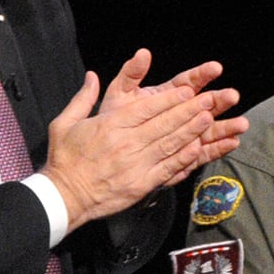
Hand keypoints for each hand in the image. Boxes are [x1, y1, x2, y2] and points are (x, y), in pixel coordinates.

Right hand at [40, 53, 236, 224]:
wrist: (64, 197)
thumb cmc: (64, 159)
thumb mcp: (64, 123)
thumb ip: (83, 98)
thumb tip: (92, 76)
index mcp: (110, 125)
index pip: (146, 108)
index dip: (170, 99)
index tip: (187, 90)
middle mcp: (126, 143)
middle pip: (164, 123)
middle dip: (188, 110)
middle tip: (209, 99)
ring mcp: (136, 165)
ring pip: (170, 144)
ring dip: (192, 130)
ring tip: (210, 118)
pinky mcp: (141, 184)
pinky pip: (168, 169)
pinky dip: (184, 158)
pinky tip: (198, 148)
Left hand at [102, 53, 250, 183]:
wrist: (107, 153)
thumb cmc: (113, 121)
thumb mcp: (119, 95)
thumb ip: (131, 74)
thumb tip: (143, 53)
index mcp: (166, 96)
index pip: (187, 82)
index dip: (202, 74)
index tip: (215, 68)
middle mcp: (179, 114)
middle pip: (203, 105)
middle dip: (218, 100)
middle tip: (233, 95)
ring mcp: (184, 135)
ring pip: (208, 129)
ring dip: (225, 126)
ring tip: (242, 124)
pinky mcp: (184, 156)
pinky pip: (203, 152)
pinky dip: (218, 148)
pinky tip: (233, 143)